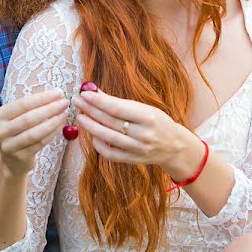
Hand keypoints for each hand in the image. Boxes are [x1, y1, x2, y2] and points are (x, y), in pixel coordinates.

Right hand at [0, 89, 68, 176]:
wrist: (11, 160)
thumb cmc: (19, 132)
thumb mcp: (19, 117)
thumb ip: (33, 106)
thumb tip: (57, 96)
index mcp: (0, 115)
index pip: (23, 103)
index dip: (42, 98)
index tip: (59, 93)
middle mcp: (1, 130)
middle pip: (29, 118)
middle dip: (50, 108)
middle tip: (65, 103)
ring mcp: (9, 146)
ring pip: (35, 132)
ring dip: (53, 121)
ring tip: (64, 114)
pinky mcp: (20, 157)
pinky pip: (40, 143)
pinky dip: (52, 133)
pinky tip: (60, 126)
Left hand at [73, 89, 199, 178]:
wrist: (174, 146)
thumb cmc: (157, 121)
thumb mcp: (144, 108)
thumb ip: (119, 102)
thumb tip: (95, 91)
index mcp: (148, 117)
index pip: (118, 109)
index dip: (99, 101)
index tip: (84, 93)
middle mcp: (143, 134)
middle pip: (111, 122)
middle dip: (91, 110)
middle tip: (77, 101)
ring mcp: (138, 149)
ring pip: (108, 138)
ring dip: (91, 126)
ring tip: (80, 116)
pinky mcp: (133, 160)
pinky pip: (111, 153)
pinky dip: (99, 144)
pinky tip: (92, 135)